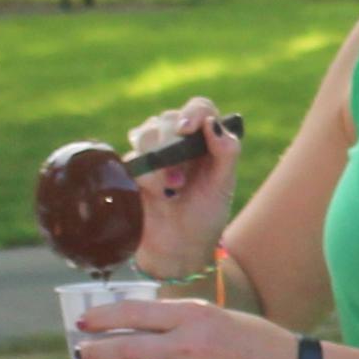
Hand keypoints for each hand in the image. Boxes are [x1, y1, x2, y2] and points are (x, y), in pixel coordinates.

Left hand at [83, 296, 298, 358]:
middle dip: (97, 351)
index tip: (84, 323)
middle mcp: (188, 346)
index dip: (103, 318)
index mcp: (192, 316)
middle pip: (128, 348)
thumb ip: (178, 318)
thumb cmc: (253, 339)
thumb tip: (137, 324)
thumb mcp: (214, 314)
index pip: (134, 314)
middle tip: (82, 352)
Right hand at [127, 93, 243, 280]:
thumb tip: (213, 122)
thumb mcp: (223, 186)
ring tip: (172, 190)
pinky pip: (132, 159)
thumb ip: (226, 152)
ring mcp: (152, 155)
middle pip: (167, 119)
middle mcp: (177, 142)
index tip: (188, 129)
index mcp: (203, 140)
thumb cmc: (205, 216)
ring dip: (158, 162)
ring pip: (145, 134)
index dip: (193, 112)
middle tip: (181, 179)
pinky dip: (147, 178)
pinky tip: (158, 197)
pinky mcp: (132, 170)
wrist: (178, 250)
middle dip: (173, 145)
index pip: (199, 108)